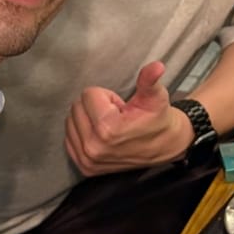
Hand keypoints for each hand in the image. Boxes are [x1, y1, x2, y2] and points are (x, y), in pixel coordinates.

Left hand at [64, 60, 185, 176]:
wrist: (164, 146)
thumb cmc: (157, 119)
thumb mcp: (155, 97)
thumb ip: (150, 80)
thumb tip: (156, 66)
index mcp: (108, 129)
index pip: (89, 94)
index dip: (108, 97)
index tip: (122, 108)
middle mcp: (94, 147)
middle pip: (77, 107)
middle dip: (96, 107)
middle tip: (117, 116)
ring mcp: (88, 159)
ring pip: (71, 121)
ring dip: (89, 119)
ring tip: (111, 126)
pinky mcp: (85, 167)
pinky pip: (69, 138)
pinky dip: (82, 133)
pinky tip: (102, 136)